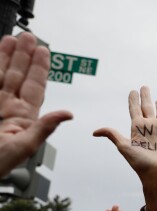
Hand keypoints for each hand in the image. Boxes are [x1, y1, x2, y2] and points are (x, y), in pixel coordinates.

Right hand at [0, 33, 72, 177]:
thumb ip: (44, 128)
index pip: (34, 88)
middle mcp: (8, 109)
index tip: (43, 51)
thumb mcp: (23, 147)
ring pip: (1, 75)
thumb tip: (69, 114)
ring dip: (6, 57)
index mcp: (23, 118)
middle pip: (17, 77)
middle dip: (23, 57)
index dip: (39, 69)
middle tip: (29, 37)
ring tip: (12, 38)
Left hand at [93, 86, 156, 186]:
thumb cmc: (141, 163)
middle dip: (145, 97)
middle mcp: (150, 127)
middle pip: (147, 107)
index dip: (133, 100)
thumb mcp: (124, 147)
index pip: (134, 110)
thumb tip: (93, 132)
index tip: (132, 91)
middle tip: (144, 87)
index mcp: (138, 128)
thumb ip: (112, 135)